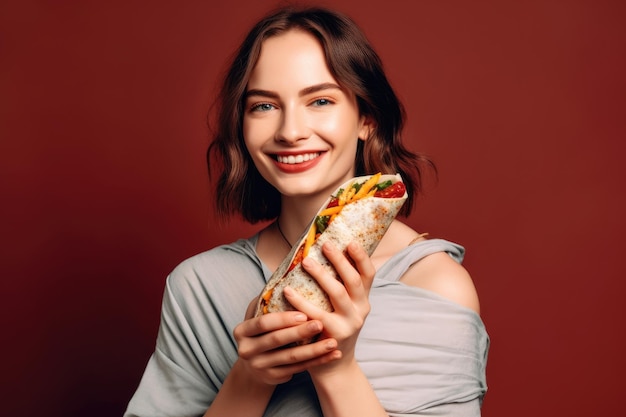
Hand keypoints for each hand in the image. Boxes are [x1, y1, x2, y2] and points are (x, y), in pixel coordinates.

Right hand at [232, 298, 340, 385]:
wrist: (254, 366)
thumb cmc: (261, 331)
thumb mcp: (256, 315)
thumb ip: (267, 299)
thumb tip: (289, 273)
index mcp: (242, 331)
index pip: (263, 323)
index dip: (283, 319)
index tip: (303, 313)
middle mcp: (247, 350)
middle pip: (277, 340)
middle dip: (300, 332)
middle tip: (320, 324)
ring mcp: (259, 367)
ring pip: (291, 358)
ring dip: (314, 350)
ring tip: (332, 342)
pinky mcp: (273, 378)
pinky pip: (299, 369)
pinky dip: (317, 362)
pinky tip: (333, 355)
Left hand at [284, 241, 375, 374]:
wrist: (334, 367)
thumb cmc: (333, 329)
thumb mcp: (345, 309)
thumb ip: (340, 288)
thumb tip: (321, 256)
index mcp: (363, 300)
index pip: (369, 275)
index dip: (362, 258)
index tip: (351, 242)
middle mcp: (360, 311)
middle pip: (353, 281)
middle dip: (340, 261)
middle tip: (325, 245)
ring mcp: (349, 324)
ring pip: (338, 293)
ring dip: (322, 275)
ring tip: (306, 262)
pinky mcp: (333, 335)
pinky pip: (315, 314)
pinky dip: (300, 301)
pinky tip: (287, 291)